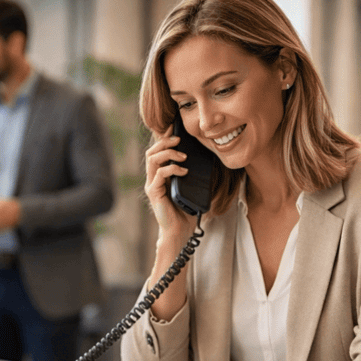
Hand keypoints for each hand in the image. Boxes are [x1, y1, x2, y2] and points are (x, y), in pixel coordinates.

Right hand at [144, 126, 198, 240]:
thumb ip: (194, 174)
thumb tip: (208, 159)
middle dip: (165, 142)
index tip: (176, 128)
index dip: (165, 138)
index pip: (158, 151)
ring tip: (182, 155)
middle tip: (179, 140)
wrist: (180, 231)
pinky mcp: (154, 193)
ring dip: (168, 153)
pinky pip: (160, 174)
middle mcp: (153, 178)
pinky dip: (172, 169)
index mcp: (160, 175)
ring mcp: (152, 185)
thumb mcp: (192, 187)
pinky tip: (184, 170)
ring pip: (152, 159)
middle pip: (152, 151)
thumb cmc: (186, 211)